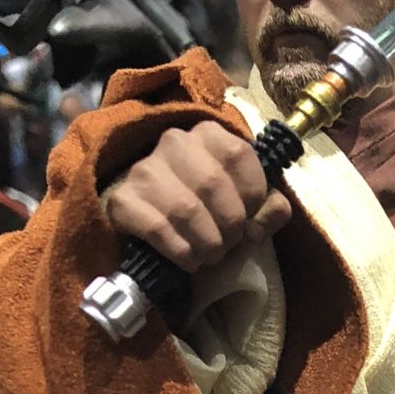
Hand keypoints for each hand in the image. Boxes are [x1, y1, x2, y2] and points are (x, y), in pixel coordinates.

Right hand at [103, 119, 289, 270]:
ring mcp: (144, 168)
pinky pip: (158, 229)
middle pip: (212, 185)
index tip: (249, 221)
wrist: (155, 219)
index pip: (240, 156)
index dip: (252, 198)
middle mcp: (175, 142)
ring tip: (210, 255)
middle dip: (229, 227)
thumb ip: (270, 208)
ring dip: (206, 244)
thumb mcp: (247, 203)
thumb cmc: (210, 210)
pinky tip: (189, 260)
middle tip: (228, 245)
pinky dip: (181, 252)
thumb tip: (264, 222)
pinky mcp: (123, 200)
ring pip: (186, 209)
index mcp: (210, 134)